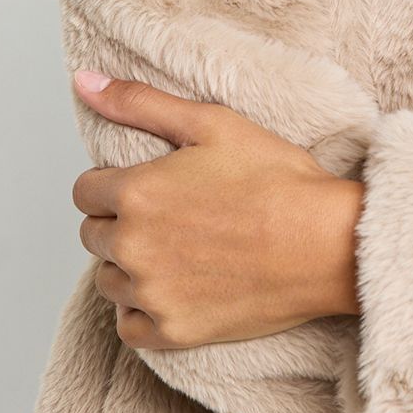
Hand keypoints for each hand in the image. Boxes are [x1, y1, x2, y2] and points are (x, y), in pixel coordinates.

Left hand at [70, 70, 363, 349]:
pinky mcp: (173, 330)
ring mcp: (152, 293)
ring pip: (109, 280)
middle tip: (174, 217)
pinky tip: (175, 289)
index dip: (116, 184)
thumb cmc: (279, 180)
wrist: (328, 243)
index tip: (152, 187)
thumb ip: (140, 102)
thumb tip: (84, 82)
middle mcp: (133, 246)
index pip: (85, 192)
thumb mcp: (212, 123)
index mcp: (135, 193)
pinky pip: (128, 326)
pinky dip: (143, 310)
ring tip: (178, 251)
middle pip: (95, 235)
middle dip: (123, 222)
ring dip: (131, 266)